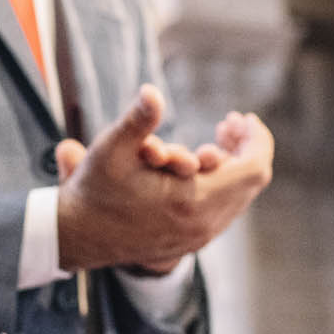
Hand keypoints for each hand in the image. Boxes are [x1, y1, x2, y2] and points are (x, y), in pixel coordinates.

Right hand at [54, 85, 273, 273]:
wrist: (76, 238)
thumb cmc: (94, 191)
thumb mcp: (110, 150)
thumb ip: (137, 120)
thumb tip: (152, 92)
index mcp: (193, 202)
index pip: (254, 169)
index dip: (257, 139)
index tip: (242, 117)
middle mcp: (204, 224)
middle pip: (251, 181)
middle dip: (245, 147)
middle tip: (228, 123)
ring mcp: (199, 237)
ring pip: (239, 197)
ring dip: (233, 165)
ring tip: (213, 141)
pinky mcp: (191, 241)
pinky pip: (223, 209)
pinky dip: (221, 183)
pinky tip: (199, 165)